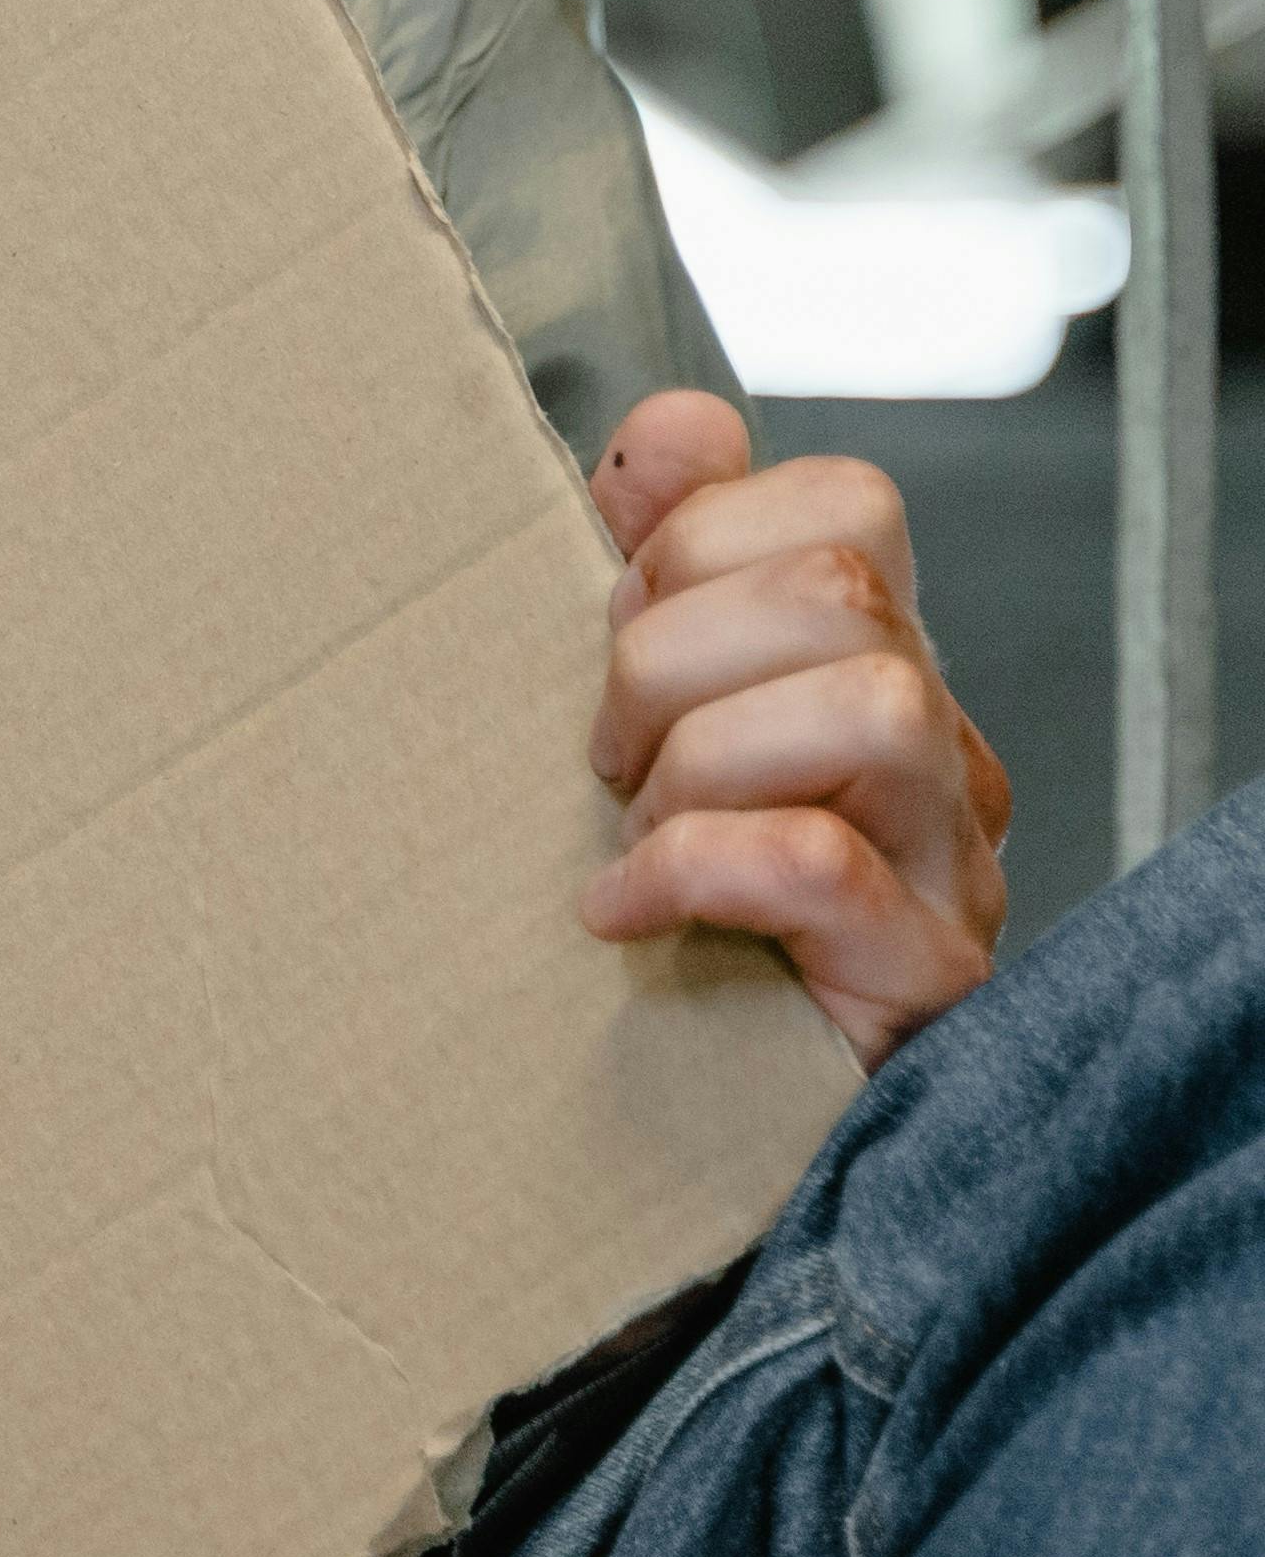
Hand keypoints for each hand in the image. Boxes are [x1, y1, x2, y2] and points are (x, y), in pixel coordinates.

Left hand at [579, 392, 1009, 1068]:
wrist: (697, 1128)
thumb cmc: (669, 919)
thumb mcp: (643, 727)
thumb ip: (659, 571)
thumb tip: (669, 428)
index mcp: (868, 667)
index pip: (844, 504)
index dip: (699, 538)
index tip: (612, 635)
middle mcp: (935, 749)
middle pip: (842, 587)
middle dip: (668, 656)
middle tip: (606, 761)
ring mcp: (950, 861)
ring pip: (868, 703)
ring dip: (700, 760)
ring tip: (633, 832)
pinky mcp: (923, 974)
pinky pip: (818, 861)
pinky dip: (690, 869)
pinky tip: (620, 912)